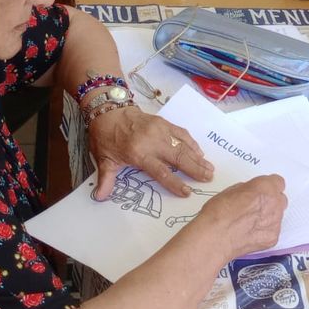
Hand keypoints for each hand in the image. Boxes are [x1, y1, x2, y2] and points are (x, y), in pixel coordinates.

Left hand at [88, 107, 213, 199]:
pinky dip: (192, 142)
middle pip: (178, 157)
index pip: (160, 171)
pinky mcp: (163, 122)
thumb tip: (99, 197)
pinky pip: (181, 133)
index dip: (174, 182)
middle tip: (209, 178)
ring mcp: (160, 130)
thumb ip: (106, 179)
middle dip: (195, 169)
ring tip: (210, 167)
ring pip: (183, 145)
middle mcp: (152, 141)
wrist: (108, 110)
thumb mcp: (104, 159)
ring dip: (198, 157)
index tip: (187, 191)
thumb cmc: (105, 137)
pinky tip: (199, 151)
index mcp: (138, 153)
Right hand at [192, 175, 287, 259]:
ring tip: (250, 222)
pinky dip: (264, 231)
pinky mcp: (273, 237)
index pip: (278, 182)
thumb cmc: (219, 213)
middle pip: (280, 199)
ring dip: (268, 216)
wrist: (216, 237)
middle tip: (256, 207)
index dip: (269, 186)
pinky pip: (273, 230)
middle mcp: (274, 203)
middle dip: (271, 201)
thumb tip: (252, 192)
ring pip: (277, 215)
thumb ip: (249, 189)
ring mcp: (276, 222)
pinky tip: (250, 233)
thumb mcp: (231, 190)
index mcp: (265, 187)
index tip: (263, 190)